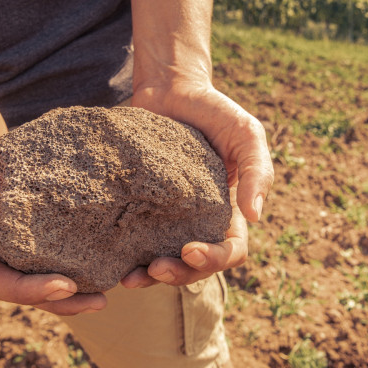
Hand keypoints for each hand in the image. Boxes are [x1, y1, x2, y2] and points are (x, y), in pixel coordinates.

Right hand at [0, 77, 106, 314]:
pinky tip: (109, 243)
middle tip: (101, 301)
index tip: (64, 285)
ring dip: (71, 279)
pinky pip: (48, 233)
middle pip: (15, 282)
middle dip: (56, 297)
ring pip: (35, 264)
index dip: (22, 290)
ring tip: (113, 283)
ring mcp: (1, 224)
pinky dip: (74, 244)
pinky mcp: (22, 206)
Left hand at [122, 83, 273, 286]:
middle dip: (179, 274)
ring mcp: (166, 220)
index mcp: (228, 213)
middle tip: (156, 268)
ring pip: (164, 262)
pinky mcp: (137, 210)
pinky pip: (134, 242)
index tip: (190, 249)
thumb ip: (257, 172)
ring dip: (150, 277)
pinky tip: (110, 261)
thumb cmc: (215, 110)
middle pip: (196, 267)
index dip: (214, 259)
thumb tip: (256, 217)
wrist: (170, 88)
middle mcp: (198, 223)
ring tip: (129, 278)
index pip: (231, 250)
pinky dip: (124, 257)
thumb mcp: (246, 134)